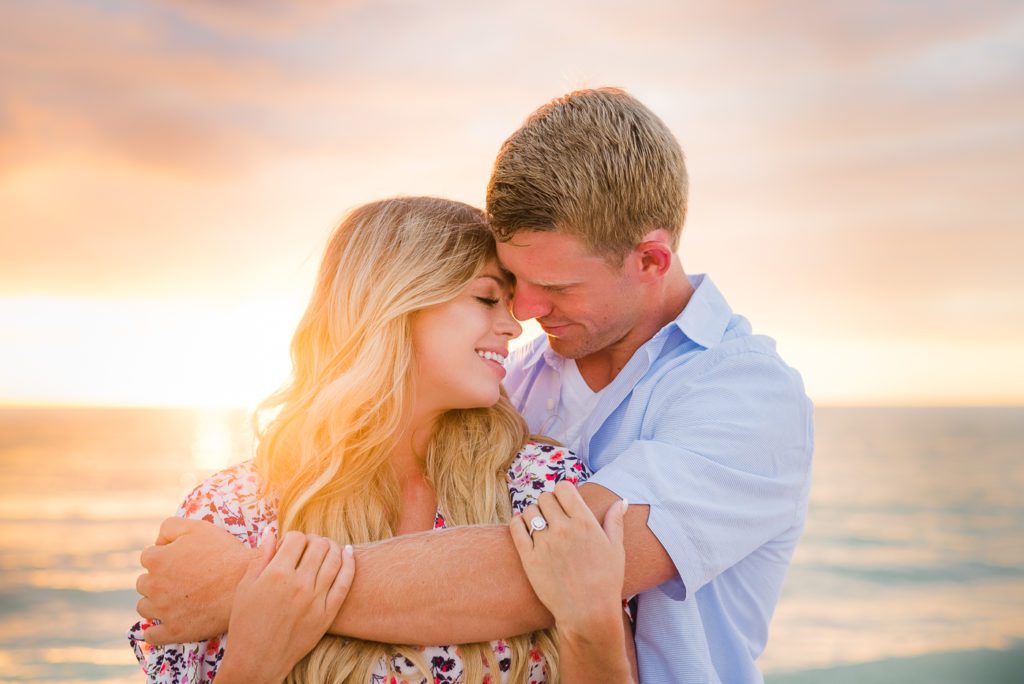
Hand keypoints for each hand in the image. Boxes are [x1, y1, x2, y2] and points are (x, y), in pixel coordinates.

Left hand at [136, 518, 254, 643]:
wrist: (245, 581)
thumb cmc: (224, 553)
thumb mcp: (198, 527)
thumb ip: (170, 527)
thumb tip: (157, 542)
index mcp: (157, 560)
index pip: (148, 557)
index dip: (165, 556)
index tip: (181, 560)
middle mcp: (154, 586)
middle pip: (143, 583)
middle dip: (158, 580)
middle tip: (181, 579)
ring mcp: (163, 611)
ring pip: (145, 607)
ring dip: (155, 603)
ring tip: (177, 599)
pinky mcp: (174, 631)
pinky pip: (152, 635)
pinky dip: (155, 631)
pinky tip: (166, 623)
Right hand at [216, 530, 355, 683]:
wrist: (257, 661)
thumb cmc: (246, 623)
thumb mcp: (245, 587)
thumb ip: (260, 557)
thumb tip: (272, 532)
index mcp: (276, 575)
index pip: (297, 538)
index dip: (293, 537)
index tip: (288, 546)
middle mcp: (299, 585)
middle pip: (319, 545)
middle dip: (313, 540)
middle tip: (307, 548)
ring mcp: (316, 600)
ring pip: (335, 558)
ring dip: (332, 547)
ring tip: (326, 548)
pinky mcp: (328, 614)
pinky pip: (345, 581)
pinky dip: (349, 563)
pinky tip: (347, 554)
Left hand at [510, 481, 627, 631]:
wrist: (588, 613)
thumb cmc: (606, 582)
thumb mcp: (616, 549)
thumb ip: (615, 521)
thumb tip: (620, 501)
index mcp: (585, 522)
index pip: (564, 488)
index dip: (563, 492)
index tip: (564, 502)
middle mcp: (564, 529)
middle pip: (545, 497)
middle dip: (549, 503)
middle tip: (552, 516)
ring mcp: (545, 543)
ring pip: (529, 511)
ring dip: (534, 514)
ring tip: (540, 525)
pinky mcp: (529, 558)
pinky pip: (516, 528)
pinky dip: (518, 523)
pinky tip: (524, 528)